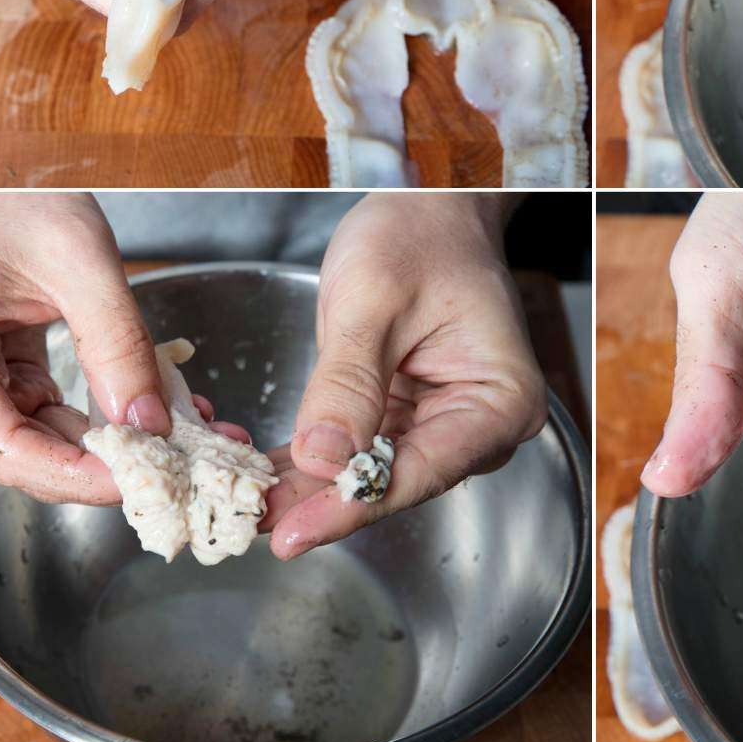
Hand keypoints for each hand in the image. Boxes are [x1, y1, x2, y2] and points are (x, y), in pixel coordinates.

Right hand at [0, 192, 247, 503]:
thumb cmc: (8, 198)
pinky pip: (50, 414)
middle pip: (27, 457)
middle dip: (113, 465)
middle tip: (194, 461)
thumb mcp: (78, 259)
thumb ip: (115, 342)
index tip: (149, 476)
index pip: (7, 451)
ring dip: (117, 444)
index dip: (81, 477)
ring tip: (193, 433)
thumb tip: (150, 422)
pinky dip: (104, 416)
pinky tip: (160, 410)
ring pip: (45, 442)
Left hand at [262, 194, 546, 558]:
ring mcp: (441, 423)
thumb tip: (324, 459)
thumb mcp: (374, 300)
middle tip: (249, 520)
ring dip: (307, 488)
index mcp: (501, 400)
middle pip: (396, 480)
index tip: (296, 532)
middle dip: (322, 501)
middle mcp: (479, 425)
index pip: (422, 469)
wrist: (425, 209)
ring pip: (368, 473)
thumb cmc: (417, 237)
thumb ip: (349, 382)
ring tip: (241, 504)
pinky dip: (308, 463)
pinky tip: (258, 476)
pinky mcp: (404, 417)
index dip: (355, 504)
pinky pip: (355, 450)